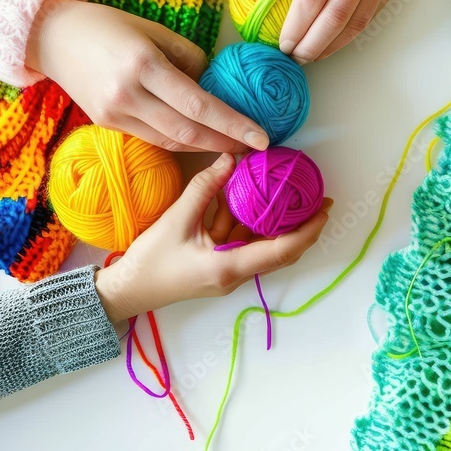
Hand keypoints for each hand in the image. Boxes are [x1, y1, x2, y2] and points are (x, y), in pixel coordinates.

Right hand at [26, 0, 269, 152]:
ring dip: (208, 147)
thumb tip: (216, 88)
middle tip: (256, 147)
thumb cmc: (110, 27)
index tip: (262, 137)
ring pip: (172, 142)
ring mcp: (114, 115)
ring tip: (236, 145)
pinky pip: (154, 139)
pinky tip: (204, 140)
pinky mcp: (107, 125)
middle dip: (227, 143)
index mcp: (144, 65)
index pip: (199, 104)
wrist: (52, 37)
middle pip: (188, 132)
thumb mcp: (155, 32)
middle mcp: (128, 95)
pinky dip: (183, 142)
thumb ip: (191, 60)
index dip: (233, 125)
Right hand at [94, 153, 331, 321]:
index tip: (325, 210)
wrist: (125, 291)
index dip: (308, 230)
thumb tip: (230, 158)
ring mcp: (228, 269)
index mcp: (230, 266)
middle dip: (302, 225)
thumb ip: (205, 188)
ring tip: (290, 192)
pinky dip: (247, 221)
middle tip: (318, 199)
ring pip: (261, 243)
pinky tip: (249, 197)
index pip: (282, 249)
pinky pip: (241, 241)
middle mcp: (236, 272)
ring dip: (274, 220)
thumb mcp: (177, 220)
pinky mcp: (218, 264)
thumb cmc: (149, 263)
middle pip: (280, 249)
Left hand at [279, 0, 415, 62]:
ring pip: (359, 21)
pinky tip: (336, 37)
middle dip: (313, 44)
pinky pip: (373, 12)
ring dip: (334, 44)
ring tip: (314, 54)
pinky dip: (352, 30)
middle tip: (296, 57)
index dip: (297, 27)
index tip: (283, 44)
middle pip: (337, 16)